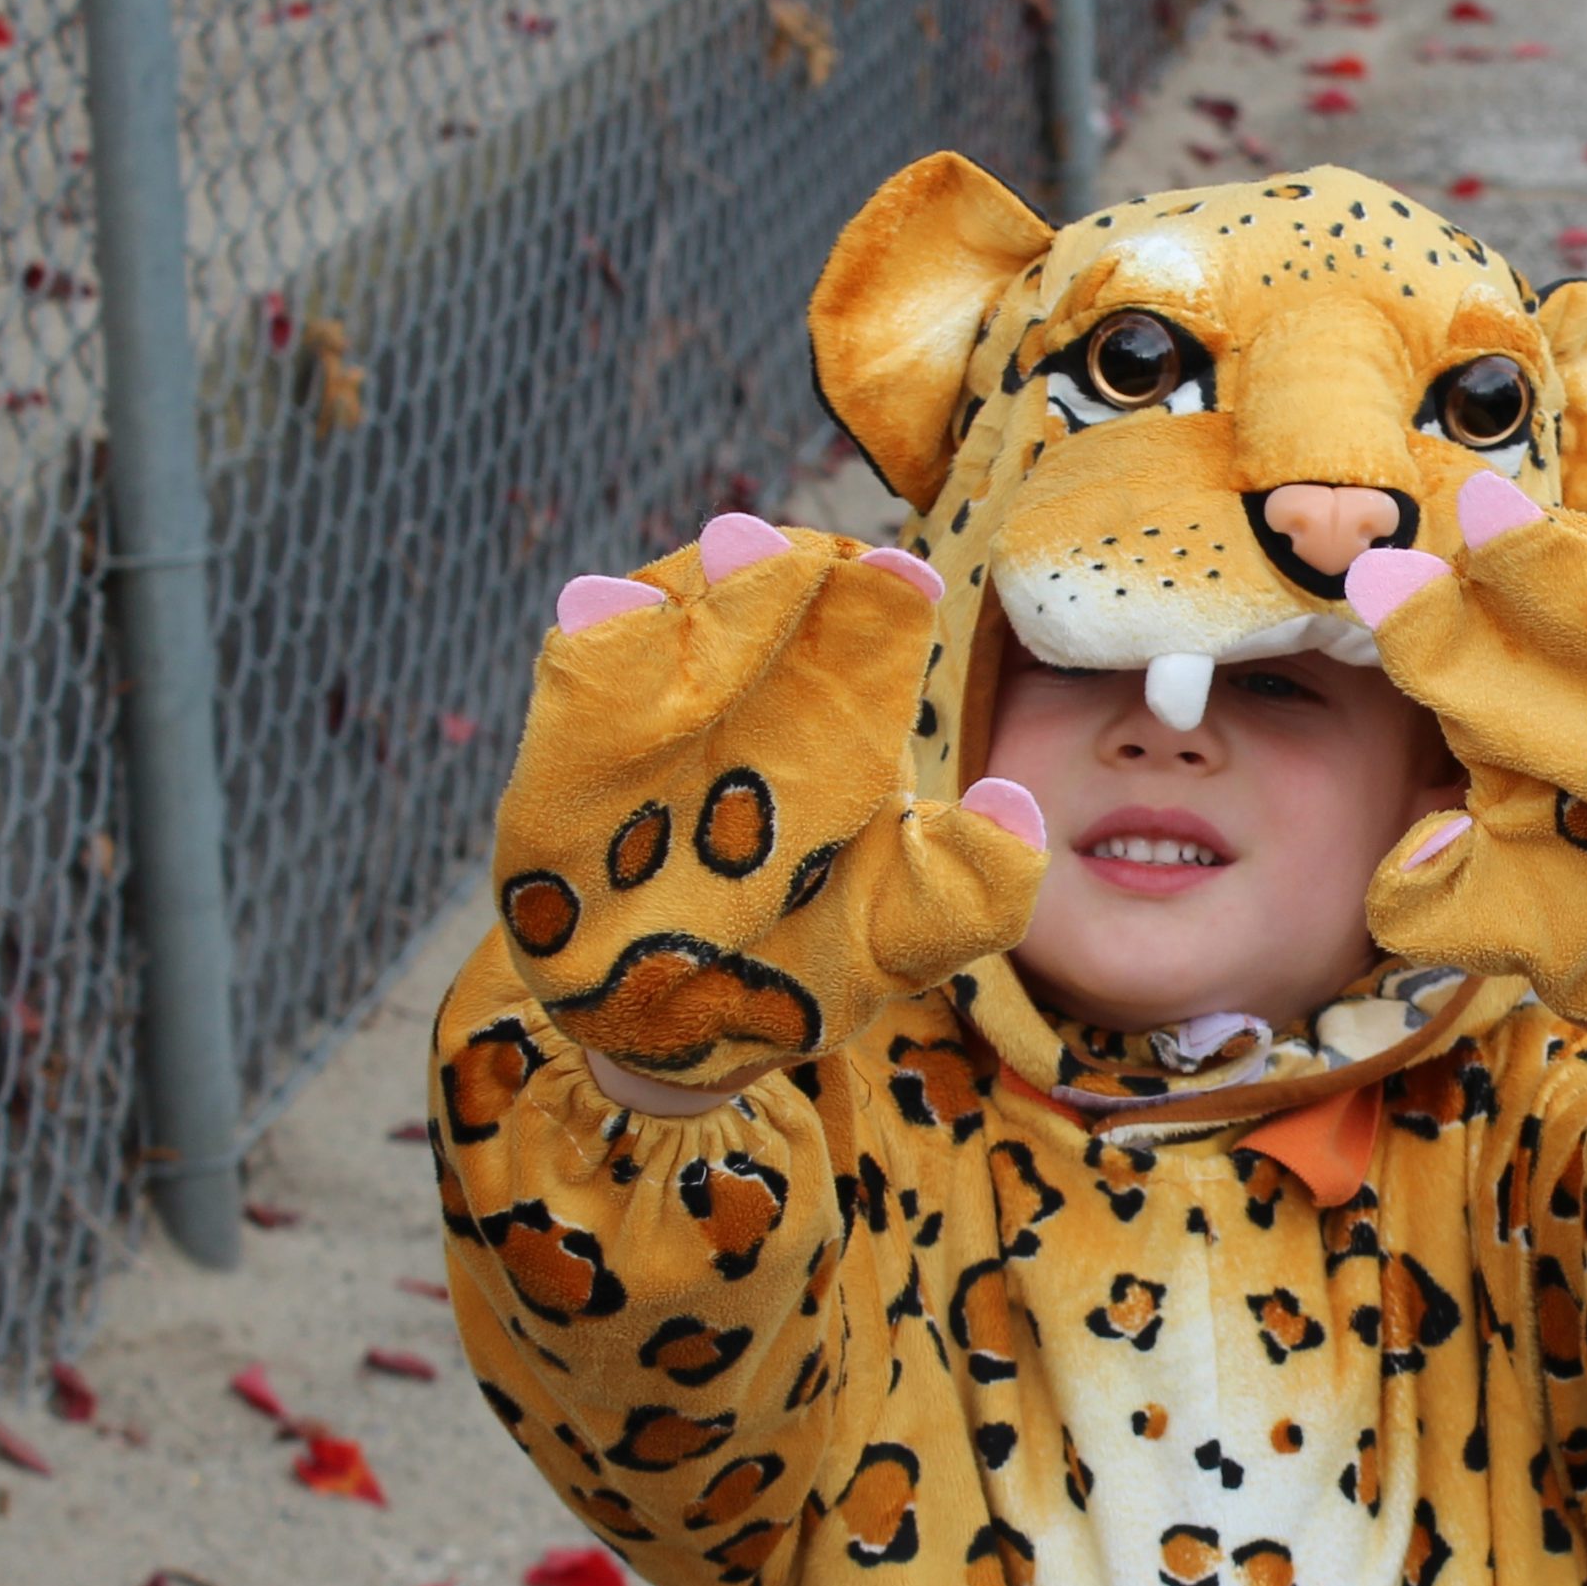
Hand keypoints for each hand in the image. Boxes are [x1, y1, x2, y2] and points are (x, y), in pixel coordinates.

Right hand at [492, 518, 1044, 1084]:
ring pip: (668, 621)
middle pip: (762, 604)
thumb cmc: (809, 967)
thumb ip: (970, 890)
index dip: (879, 599)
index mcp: (844, 720)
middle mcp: (754, 697)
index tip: (904, 578)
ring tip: (704, 570)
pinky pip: (577, 691)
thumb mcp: (897, 939)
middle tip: (768, 546)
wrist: (689, 1038)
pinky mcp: (571, 760)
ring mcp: (659, 717)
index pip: (864, 632)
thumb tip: (1015, 807)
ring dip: (686, 591)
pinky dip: (590, 653)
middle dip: (768, 570)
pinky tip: (598, 610)